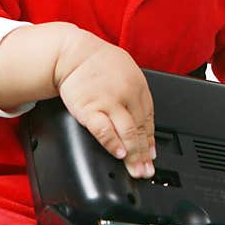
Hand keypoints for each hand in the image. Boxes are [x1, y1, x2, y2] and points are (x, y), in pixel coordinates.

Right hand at [55, 30, 155, 178]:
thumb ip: (135, 94)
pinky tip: (118, 153)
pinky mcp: (90, 108)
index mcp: (139, 86)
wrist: (72, 53)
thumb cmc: (97, 63)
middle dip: (144, 154)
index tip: (152, 156)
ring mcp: (110, 102)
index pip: (148, 119)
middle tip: (146, 170)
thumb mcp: (126, 70)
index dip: (150, 141)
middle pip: (140, 129)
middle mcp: (128, 94)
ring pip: (127, 132)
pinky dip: (112, 143)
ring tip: (135, 169)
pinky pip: (104, 129)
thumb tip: (141, 120)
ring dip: (133, 154)